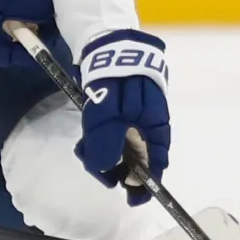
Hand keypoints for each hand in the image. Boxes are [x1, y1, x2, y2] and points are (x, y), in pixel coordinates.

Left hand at [75, 30, 169, 206]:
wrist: (104, 40)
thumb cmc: (112, 75)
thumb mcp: (106, 111)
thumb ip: (105, 142)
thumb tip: (103, 169)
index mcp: (155, 124)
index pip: (157, 162)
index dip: (146, 183)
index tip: (132, 199)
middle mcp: (148, 124)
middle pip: (135, 158)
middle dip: (112, 167)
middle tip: (92, 165)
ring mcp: (133, 117)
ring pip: (119, 148)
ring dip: (100, 153)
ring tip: (83, 148)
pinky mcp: (118, 110)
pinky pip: (110, 134)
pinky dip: (97, 139)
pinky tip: (85, 137)